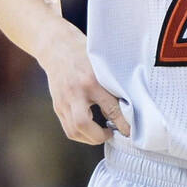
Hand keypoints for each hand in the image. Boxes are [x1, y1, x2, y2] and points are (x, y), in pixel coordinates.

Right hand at [37, 24, 130, 143]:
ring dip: (89, 138)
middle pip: (83, 124)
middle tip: (112, 133)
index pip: (109, 108)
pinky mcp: (57, 106)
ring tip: (103, 134)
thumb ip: (113, 85)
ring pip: (73, 130)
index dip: (121, 123)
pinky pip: (67, 127)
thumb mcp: (103, 66)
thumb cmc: (85, 54)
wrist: (57, 47)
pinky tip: (91, 130)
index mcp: (91, 81)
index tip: (130, 131)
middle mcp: (75, 93)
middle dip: (99, 136)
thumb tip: (128, 106)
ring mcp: (63, 101)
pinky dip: (81, 134)